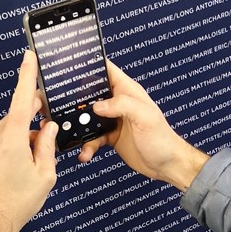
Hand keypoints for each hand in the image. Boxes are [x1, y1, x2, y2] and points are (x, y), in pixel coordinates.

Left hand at [0, 51, 57, 231]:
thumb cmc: (17, 202)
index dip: (27, 75)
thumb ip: (48, 146)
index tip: (29, 57)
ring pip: (9, 132)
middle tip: (46, 139)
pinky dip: (10, 149)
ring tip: (29, 167)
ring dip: (22, 141)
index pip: (22, 98)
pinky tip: (16, 170)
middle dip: (34, 124)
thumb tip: (50, 128)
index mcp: (13, 137)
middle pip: (18, 118)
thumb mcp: (45, 175)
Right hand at [79, 60, 208, 190]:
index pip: (107, 70)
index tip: (73, 67)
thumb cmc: (163, 139)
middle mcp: (119, 103)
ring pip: (89, 117)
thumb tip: (99, 105)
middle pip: (92, 93)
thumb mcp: (146, 117)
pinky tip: (86, 152)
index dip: (91, 65)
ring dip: (80, 127)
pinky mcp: (111, 136)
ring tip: (76, 136)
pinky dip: (88, 145)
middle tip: (64, 106)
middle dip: (78, 99)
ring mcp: (114, 119)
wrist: (166, 165)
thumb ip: (123, 105)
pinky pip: (93, 137)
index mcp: (129, 91)